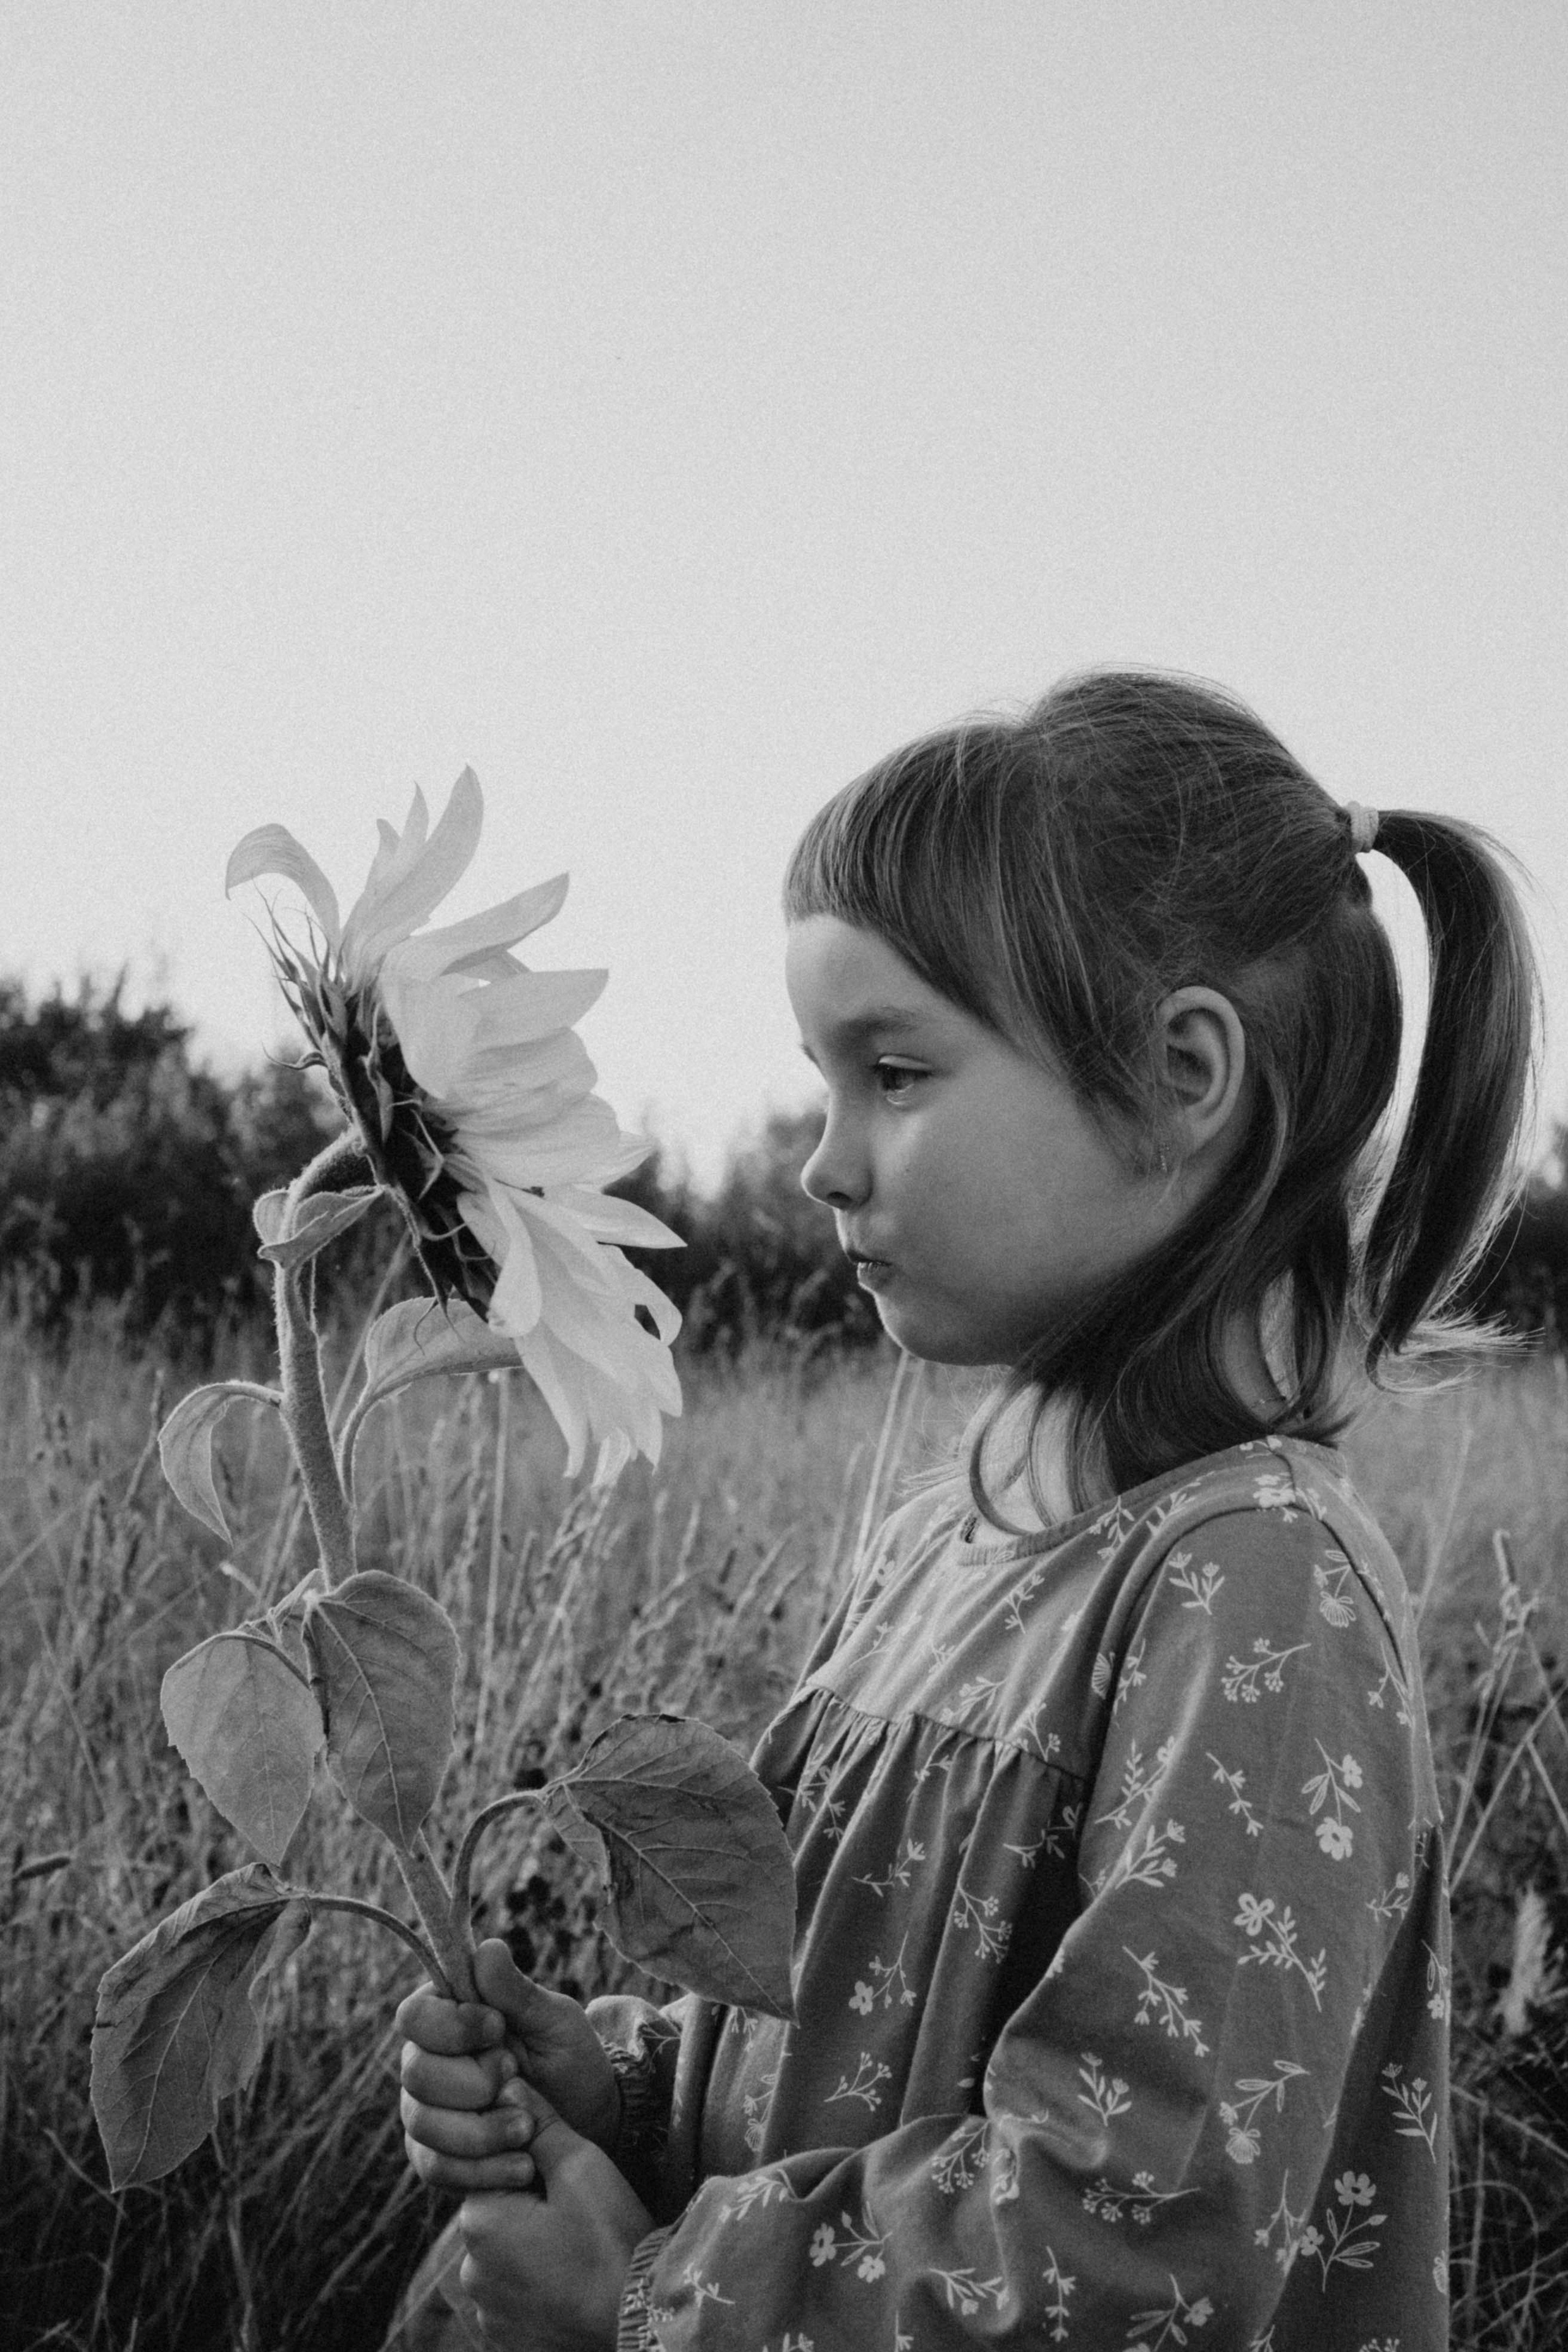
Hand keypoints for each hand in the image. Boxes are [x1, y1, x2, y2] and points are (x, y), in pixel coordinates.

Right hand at [399, 1941, 620, 2194]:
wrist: (588, 2121)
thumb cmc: (569, 2058)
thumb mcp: (555, 2019)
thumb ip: (516, 1991)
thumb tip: (486, 1948)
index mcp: (448, 2016)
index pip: (413, 2015)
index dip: (451, 2026)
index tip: (498, 2028)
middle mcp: (426, 2062)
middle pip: (415, 2073)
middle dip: (474, 2082)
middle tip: (518, 2077)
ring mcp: (426, 2112)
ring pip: (421, 2124)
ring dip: (480, 2130)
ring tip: (528, 2127)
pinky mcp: (436, 2157)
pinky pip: (434, 2167)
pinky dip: (480, 2169)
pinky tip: (521, 2164)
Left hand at [458, 2090, 652, 2351]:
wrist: (641, 2316)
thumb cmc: (611, 2236)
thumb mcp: (580, 2165)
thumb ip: (538, 2123)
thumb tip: (505, 2085)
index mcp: (478, 2220)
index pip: (494, 2171)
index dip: (535, 2167)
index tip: (569, 2182)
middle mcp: (469, 2269)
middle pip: (499, 2216)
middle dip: (533, 2208)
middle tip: (581, 2219)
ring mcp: (486, 2311)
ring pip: (507, 2258)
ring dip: (534, 2250)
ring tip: (580, 2253)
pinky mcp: (504, 2340)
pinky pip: (514, 2298)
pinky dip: (538, 2288)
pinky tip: (572, 2284)